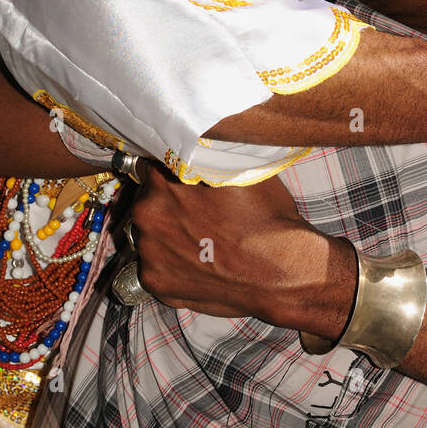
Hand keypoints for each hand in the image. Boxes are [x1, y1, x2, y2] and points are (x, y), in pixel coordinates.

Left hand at [130, 165, 356, 334]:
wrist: (279, 270)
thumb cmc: (266, 218)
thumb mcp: (240, 169)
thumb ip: (207, 158)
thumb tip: (199, 146)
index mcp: (166, 178)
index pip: (150, 165)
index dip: (167, 172)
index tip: (179, 181)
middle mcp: (149, 212)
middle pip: (147, 201)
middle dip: (166, 205)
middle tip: (197, 215)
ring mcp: (148, 250)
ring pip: (149, 235)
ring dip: (166, 235)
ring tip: (200, 242)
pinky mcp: (154, 281)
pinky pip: (154, 267)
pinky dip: (171, 265)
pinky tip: (198, 264)